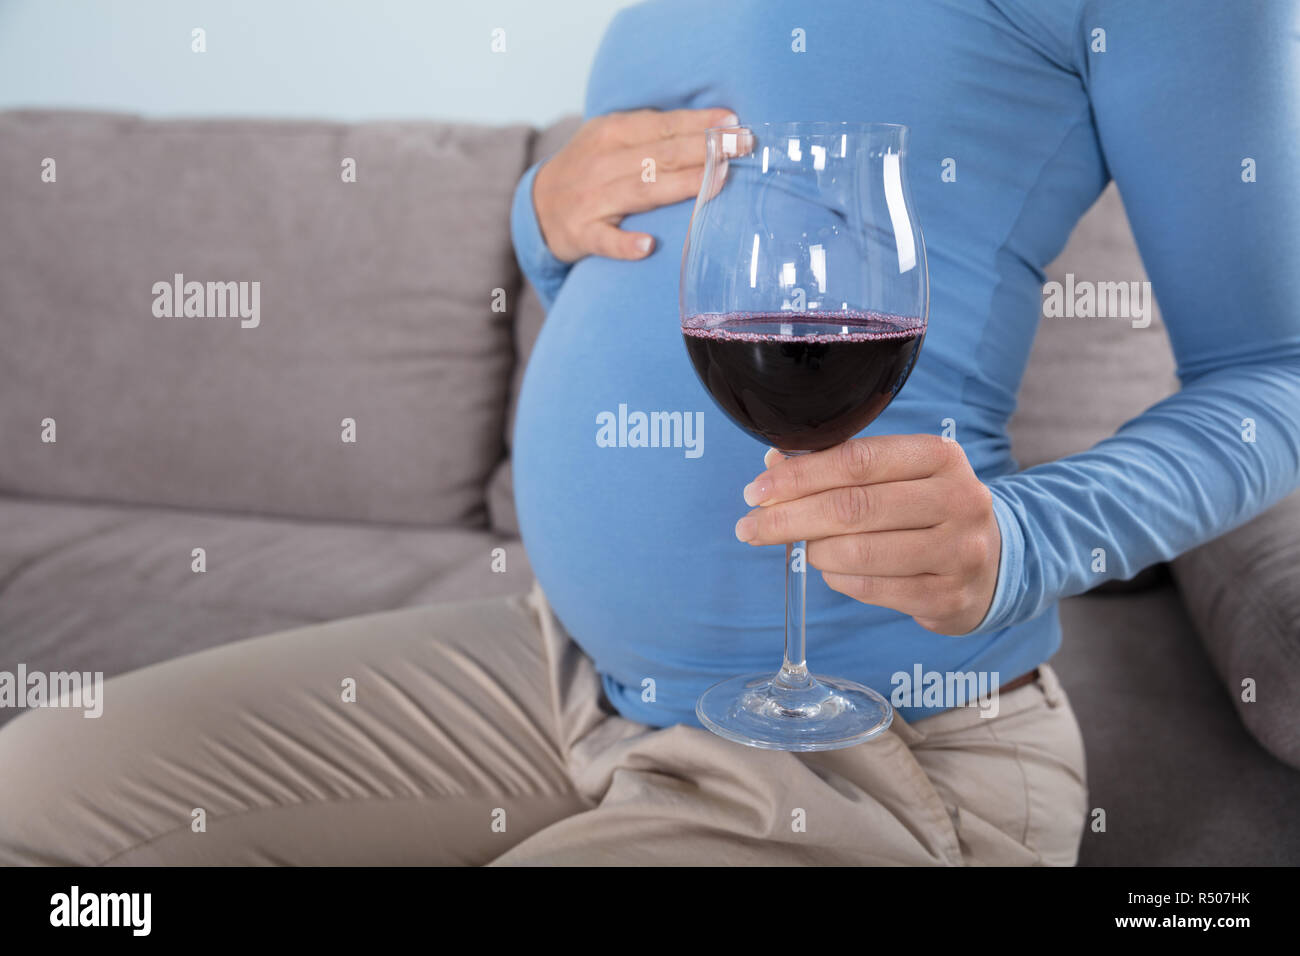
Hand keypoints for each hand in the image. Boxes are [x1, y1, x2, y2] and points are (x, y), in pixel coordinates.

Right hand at [532, 107, 736, 262]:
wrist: (537, 205)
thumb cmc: (590, 169)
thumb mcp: (612, 138)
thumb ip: (653, 133)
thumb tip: (713, 128)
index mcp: (612, 133)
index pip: (664, 126)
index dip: (700, 124)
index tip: (734, 124)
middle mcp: (602, 162)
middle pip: (660, 154)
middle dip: (704, 149)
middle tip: (741, 147)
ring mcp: (591, 200)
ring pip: (641, 190)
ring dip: (680, 185)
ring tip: (717, 182)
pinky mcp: (582, 233)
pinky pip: (605, 240)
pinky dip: (625, 244)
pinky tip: (648, 246)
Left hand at [734, 436, 1001, 635]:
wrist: (994, 561)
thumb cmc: (928, 508)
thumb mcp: (900, 474)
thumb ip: (842, 466)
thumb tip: (772, 465)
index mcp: (940, 456)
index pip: (857, 460)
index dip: (799, 476)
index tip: (756, 491)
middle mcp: (958, 500)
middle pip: (853, 508)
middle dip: (789, 518)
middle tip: (749, 527)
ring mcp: (958, 552)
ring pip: (859, 552)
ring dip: (813, 550)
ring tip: (797, 547)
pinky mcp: (948, 597)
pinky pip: (872, 589)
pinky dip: (838, 579)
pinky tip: (830, 569)